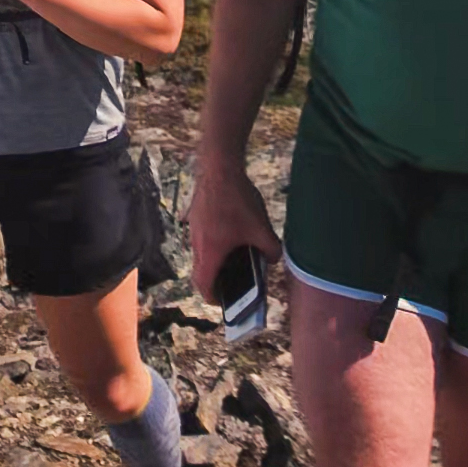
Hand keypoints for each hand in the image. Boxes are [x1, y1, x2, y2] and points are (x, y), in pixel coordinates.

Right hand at [187, 160, 281, 298]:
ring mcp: (193, 228)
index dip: (213, 297)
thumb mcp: (262, 229)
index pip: (203, 285)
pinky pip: (202, 234)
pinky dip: (213, 239)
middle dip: (215, 279)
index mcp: (211, 253)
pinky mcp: (194, 215)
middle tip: (233, 280)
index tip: (224, 300)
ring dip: (215, 257)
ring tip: (236, 252)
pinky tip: (230, 228)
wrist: (219, 168)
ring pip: (201, 251)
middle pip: (201, 270)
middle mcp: (196, 243)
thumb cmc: (238, 201)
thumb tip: (274, 259)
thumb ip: (271, 250)